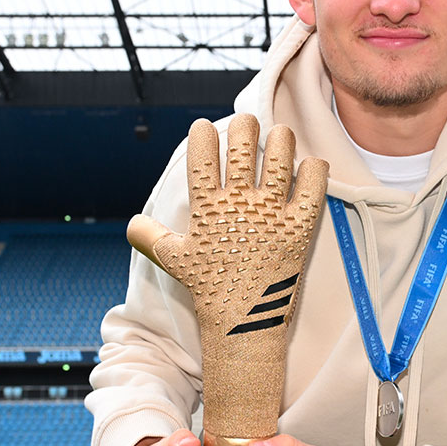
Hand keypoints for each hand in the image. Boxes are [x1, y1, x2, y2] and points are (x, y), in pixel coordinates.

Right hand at [126, 115, 327, 445]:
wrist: (244, 323)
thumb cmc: (208, 290)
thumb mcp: (174, 261)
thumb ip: (151, 237)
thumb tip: (132, 224)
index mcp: (207, 209)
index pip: (202, 157)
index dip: (203, 136)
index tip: (204, 127)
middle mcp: (239, 206)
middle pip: (243, 149)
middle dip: (245, 127)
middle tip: (247, 122)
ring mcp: (271, 216)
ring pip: (280, 160)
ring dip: (281, 140)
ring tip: (280, 133)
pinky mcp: (299, 229)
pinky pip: (312, 189)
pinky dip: (314, 171)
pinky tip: (311, 162)